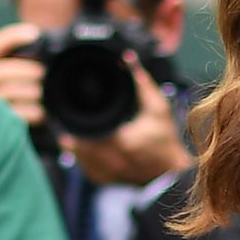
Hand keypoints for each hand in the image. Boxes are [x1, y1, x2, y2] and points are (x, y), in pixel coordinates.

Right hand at [0, 21, 48, 132]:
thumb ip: (13, 64)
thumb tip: (40, 50)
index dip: (14, 36)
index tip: (35, 33)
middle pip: (3, 70)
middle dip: (25, 70)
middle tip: (41, 72)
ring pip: (8, 91)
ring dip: (29, 91)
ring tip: (39, 93)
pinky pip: (13, 114)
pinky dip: (30, 112)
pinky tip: (40, 113)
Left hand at [62, 58, 192, 191]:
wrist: (171, 176)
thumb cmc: (166, 142)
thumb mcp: (158, 108)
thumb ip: (142, 83)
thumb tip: (128, 59)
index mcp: (120, 140)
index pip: (84, 127)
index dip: (74, 116)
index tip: (69, 107)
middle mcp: (109, 159)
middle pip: (74, 141)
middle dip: (70, 127)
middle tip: (68, 115)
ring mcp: (104, 173)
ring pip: (74, 155)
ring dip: (72, 141)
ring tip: (72, 128)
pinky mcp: (103, 180)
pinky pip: (82, 167)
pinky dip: (80, 156)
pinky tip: (83, 145)